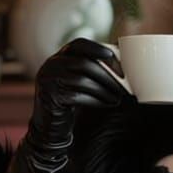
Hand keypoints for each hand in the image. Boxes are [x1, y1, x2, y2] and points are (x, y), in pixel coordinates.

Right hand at [0, 39, 130, 172]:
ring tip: (118, 98)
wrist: (49, 127)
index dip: (96, 48)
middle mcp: (50, 65)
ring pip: (82, 80)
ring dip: (104, 89)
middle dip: (107, 74)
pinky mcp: (50, 96)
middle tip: (124, 83)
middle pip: (84, 64)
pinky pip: (77, 96)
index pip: (78, 44)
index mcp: (58, 57)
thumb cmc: (68, 102)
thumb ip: (90, 69)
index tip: (113, 55)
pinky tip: (107, 104)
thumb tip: (121, 61)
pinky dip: (96, 100)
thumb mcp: (77, 81)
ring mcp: (48, 80)